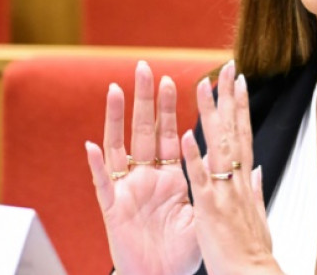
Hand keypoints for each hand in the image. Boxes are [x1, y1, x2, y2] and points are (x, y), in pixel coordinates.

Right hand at [85, 61, 200, 274]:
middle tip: (143, 67)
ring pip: (119, 147)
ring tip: (114, 89)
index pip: (170, 133)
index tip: (172, 78)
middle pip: (144, 130)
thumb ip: (207, 182)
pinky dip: (97, 166)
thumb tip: (224, 153)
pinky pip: (103, 185)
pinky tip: (91, 146)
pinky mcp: (113, 210)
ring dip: (116, 118)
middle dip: (144, 99)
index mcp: (169, 175)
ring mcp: (127, 190)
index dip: (170, 107)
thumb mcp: (202, 210)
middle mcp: (146, 177)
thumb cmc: (182, 249)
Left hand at [182, 61, 281, 273]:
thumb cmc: (252, 253)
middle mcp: (237, 180)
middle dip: (229, 98)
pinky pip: (200, 179)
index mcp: (245, 182)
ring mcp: (224, 192)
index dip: (241, 107)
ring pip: (217, 146)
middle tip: (226, 68)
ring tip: (202, 86)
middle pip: (234, 131)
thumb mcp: (258, 216)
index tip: (239, 81)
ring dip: (210, 115)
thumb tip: (259, 171)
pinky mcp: (209, 209)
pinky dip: (194, 157)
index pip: (243, 136)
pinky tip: (186, 135)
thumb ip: (255, 190)